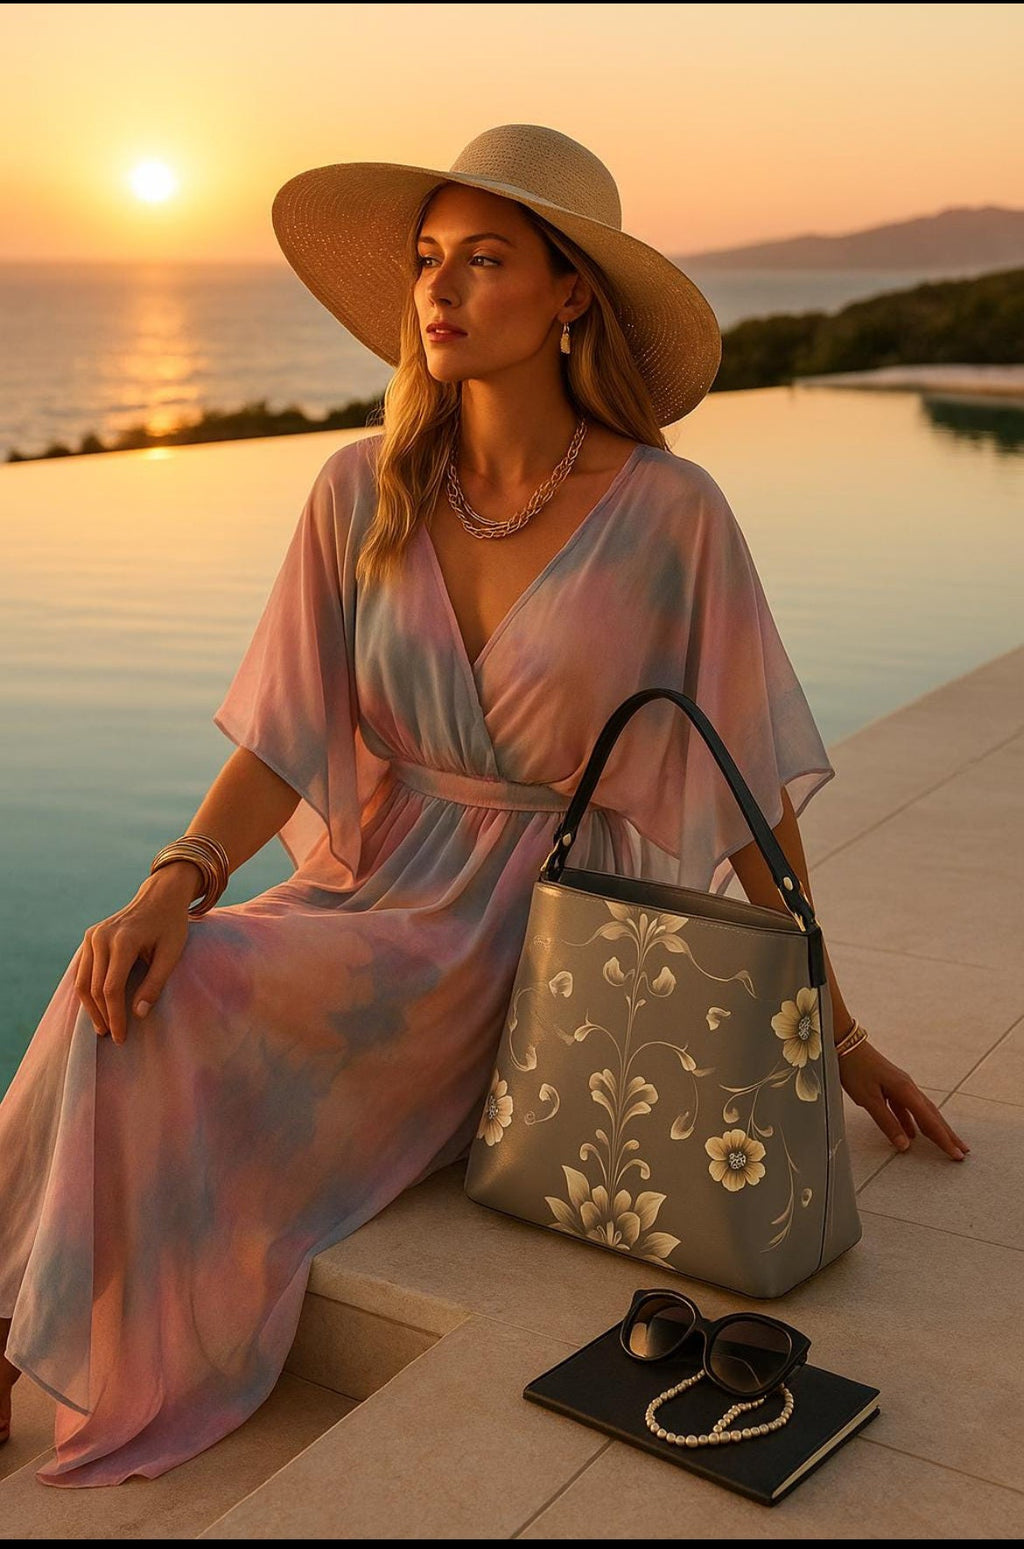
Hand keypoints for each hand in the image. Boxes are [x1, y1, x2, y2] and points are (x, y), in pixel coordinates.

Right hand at [74, 867, 194, 1044]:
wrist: (160, 896)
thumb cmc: (171, 926)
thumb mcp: (171, 954)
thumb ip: (155, 983)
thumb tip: (138, 1014)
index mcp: (124, 941)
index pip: (111, 988)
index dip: (115, 1016)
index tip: (121, 1036)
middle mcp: (102, 937)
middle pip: (94, 988)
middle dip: (103, 1015)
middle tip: (112, 1036)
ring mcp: (93, 936)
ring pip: (83, 981)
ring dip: (91, 1007)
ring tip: (102, 1027)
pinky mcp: (90, 937)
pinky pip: (83, 970)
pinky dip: (87, 991)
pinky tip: (97, 1007)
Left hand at [839, 1039, 968, 1160]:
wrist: (845, 1043)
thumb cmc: (855, 1069)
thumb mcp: (869, 1099)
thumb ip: (887, 1123)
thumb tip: (905, 1145)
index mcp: (906, 1090)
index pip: (930, 1120)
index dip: (943, 1139)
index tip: (956, 1154)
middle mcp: (908, 1087)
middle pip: (932, 1115)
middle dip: (947, 1134)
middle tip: (962, 1151)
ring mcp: (900, 1085)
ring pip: (921, 1111)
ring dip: (933, 1128)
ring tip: (944, 1143)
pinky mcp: (891, 1085)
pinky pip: (906, 1108)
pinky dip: (911, 1121)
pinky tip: (911, 1134)